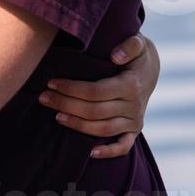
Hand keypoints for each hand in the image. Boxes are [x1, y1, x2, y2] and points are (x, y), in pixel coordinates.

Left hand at [38, 33, 157, 158]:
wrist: (151, 68)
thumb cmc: (135, 53)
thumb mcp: (138, 42)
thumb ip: (129, 45)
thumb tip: (116, 56)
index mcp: (131, 85)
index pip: (96, 91)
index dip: (72, 89)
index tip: (51, 83)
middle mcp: (134, 106)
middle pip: (95, 111)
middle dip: (66, 104)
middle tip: (43, 98)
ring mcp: (135, 120)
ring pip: (103, 129)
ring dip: (78, 125)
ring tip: (56, 116)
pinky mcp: (135, 130)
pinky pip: (124, 146)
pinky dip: (109, 152)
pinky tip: (90, 153)